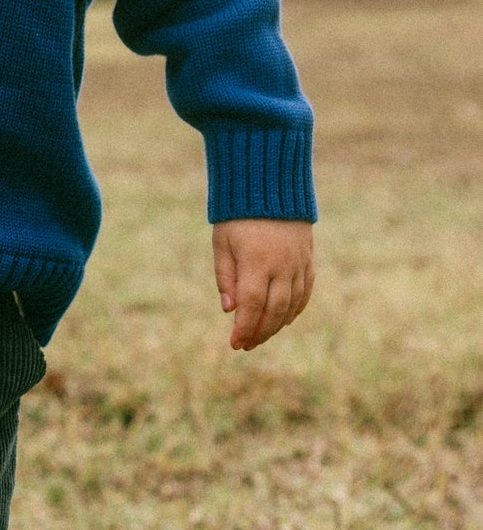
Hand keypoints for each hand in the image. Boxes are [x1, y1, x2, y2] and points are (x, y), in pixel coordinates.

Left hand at [212, 219, 313, 350]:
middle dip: (260, 332)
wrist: (270, 184)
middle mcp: (282, 264)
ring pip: (292, 304)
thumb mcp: (222, 242)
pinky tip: (283, 320)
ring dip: (277, 325)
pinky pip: (306, 291)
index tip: (235, 344)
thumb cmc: (238, 216)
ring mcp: (298, 262)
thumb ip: (225, 277)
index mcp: (257, 260)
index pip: (252, 304)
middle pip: (274, 310)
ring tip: (260, 335)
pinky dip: (295, 309)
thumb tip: (229, 309)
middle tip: (246, 345)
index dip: (245, 327)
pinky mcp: (308, 258)